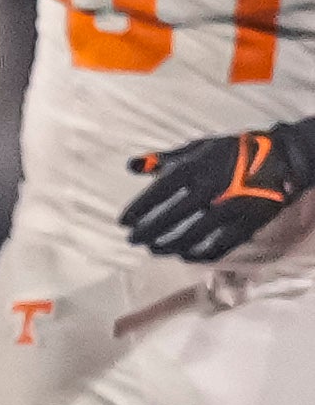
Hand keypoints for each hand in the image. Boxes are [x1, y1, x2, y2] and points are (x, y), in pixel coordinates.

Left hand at [121, 121, 314, 261]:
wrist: (281, 158)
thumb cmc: (230, 153)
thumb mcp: (198, 148)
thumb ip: (163, 159)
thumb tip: (130, 165)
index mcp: (198, 166)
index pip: (161, 190)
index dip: (139, 208)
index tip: (122, 222)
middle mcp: (214, 186)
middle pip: (174, 215)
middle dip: (149, 231)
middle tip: (132, 240)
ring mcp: (232, 206)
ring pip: (194, 234)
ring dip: (169, 245)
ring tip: (152, 249)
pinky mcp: (248, 222)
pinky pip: (221, 245)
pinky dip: (200, 254)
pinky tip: (184, 256)